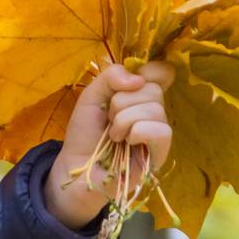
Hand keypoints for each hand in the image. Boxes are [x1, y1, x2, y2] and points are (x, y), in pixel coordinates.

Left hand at [47, 61, 175, 228]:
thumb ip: (111, 76)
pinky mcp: (160, 153)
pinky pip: (161, 131)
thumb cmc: (85, 133)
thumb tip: (139, 78)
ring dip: (124, 120)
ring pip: (155, 109)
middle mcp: (153, 111)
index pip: (162, 71)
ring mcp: (158, 132)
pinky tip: (127, 143)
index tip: (124, 85)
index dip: (147, 72)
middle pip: (153, 88)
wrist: (76, 167)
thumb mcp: (91, 96)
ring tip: (114, 136)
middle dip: (121, 102)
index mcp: (140, 94)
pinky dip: (138, 133)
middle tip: (109, 120)